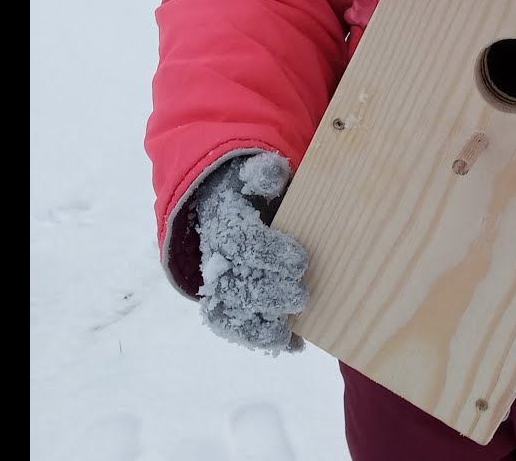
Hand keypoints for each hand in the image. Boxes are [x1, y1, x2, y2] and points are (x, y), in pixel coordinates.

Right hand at [193, 152, 307, 353]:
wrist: (220, 213)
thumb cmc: (248, 196)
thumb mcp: (253, 177)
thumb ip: (262, 175)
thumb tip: (271, 170)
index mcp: (223, 225)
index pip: (240, 243)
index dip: (270, 254)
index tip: (300, 261)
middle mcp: (215, 260)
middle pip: (235, 285)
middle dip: (269, 294)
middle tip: (301, 297)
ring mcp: (217, 286)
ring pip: (228, 314)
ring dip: (258, 327)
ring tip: (287, 333)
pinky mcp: (224, 307)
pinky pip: (234, 329)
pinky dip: (262, 339)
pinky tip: (292, 345)